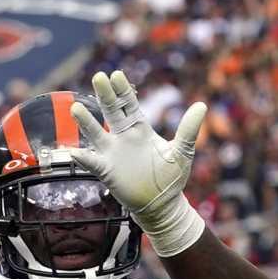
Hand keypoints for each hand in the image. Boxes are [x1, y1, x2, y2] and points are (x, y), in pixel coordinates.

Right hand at [70, 70, 207, 256]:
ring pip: (96, 133)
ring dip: (87, 122)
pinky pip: (92, 162)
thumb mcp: (182, 151)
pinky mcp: (107, 171)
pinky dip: (83, 157)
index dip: (123, 90)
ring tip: (76, 108)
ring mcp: (112, 153)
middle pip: (112, 111)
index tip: (116, 74)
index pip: (129, 104)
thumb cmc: (172, 176)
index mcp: (141, 129)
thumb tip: (203, 104)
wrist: (163, 204)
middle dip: (106, 95)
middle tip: (99, 77)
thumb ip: (188, 129)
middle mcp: (123, 137)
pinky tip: (74, 151)